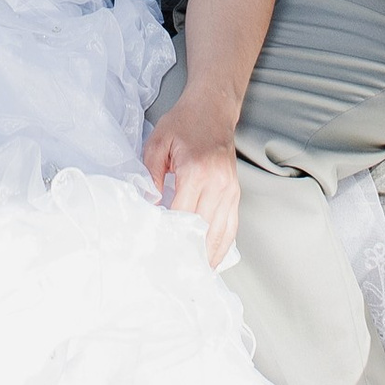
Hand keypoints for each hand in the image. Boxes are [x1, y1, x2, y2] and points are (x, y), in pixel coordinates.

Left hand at [142, 88, 242, 268]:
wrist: (214, 108)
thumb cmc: (185, 123)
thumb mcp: (157, 143)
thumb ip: (150, 175)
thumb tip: (149, 205)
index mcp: (197, 172)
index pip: (182, 215)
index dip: (169, 236)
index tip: (155, 252)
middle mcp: (218, 185)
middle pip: (202, 230)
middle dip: (186, 252)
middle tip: (170, 273)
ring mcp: (230, 191)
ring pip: (220, 234)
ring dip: (206, 256)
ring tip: (191, 276)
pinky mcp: (235, 194)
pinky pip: (231, 227)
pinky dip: (221, 246)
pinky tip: (210, 260)